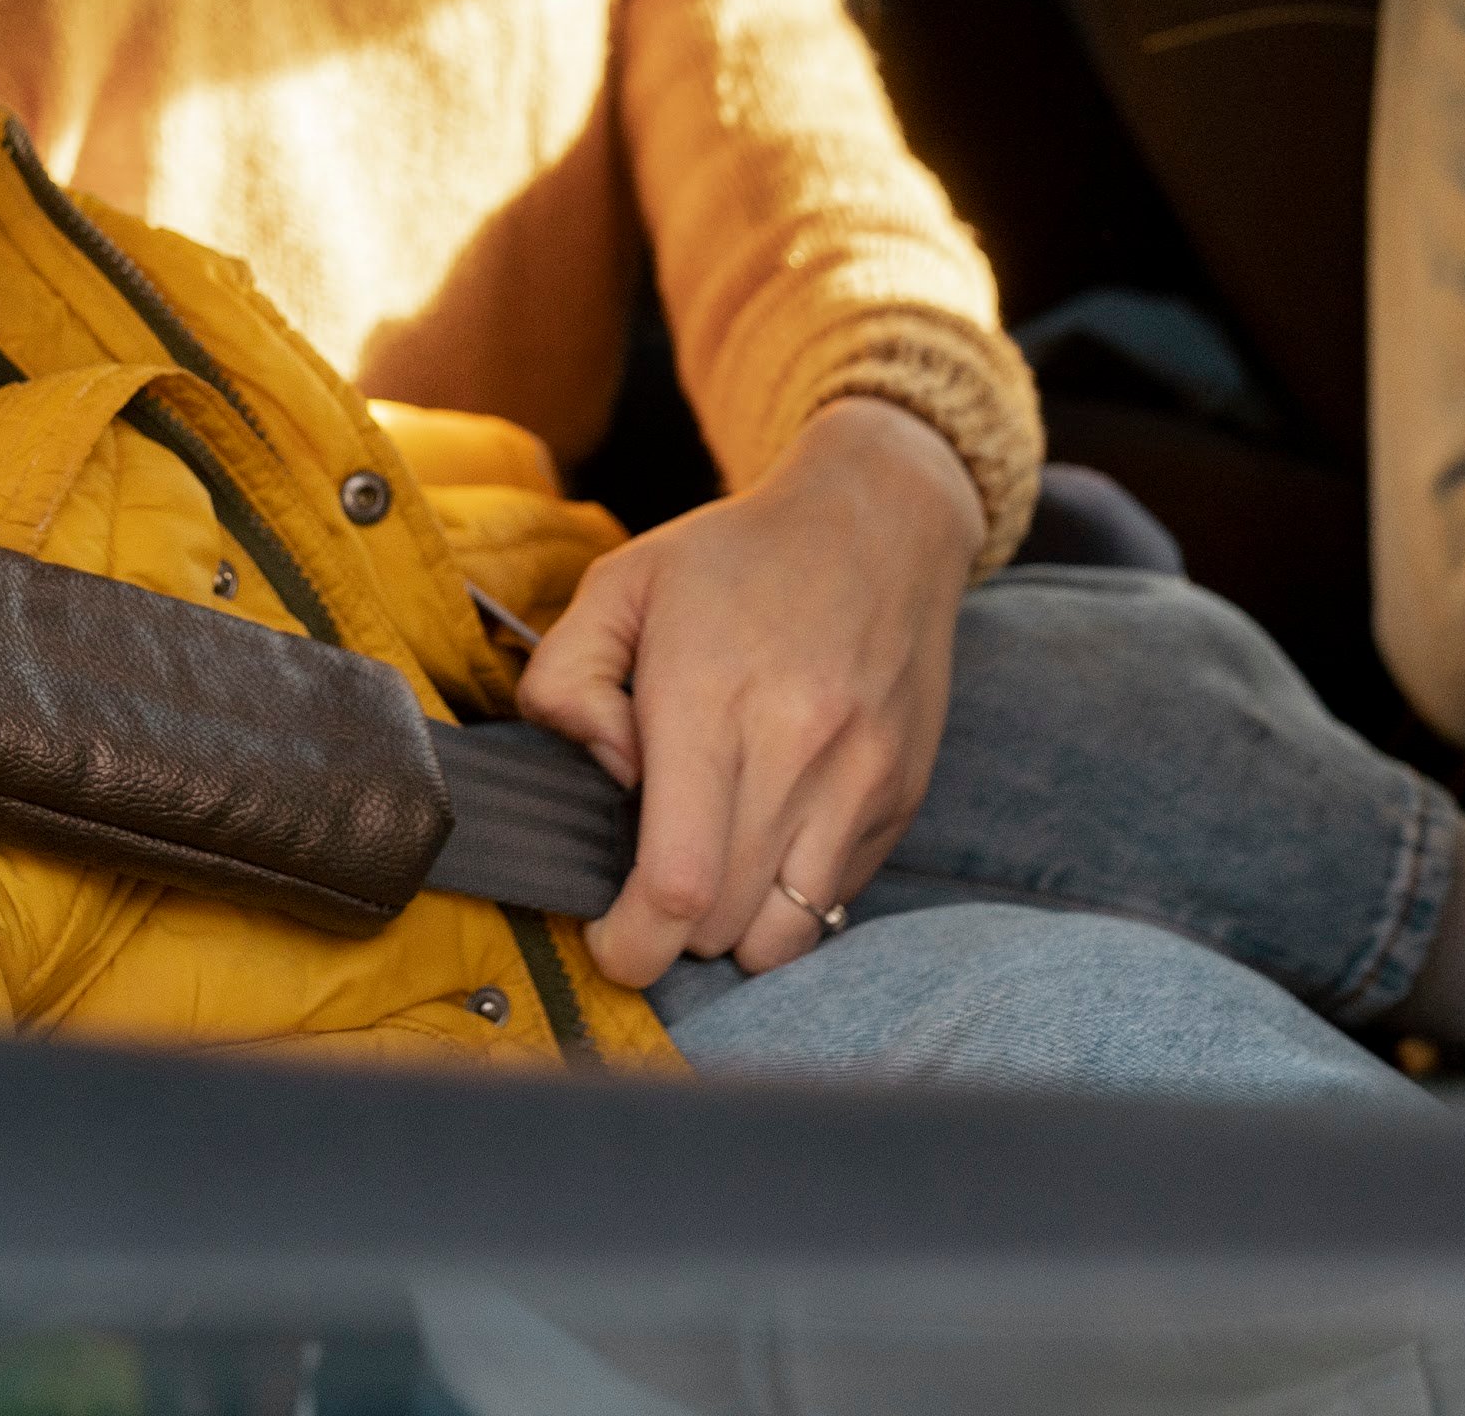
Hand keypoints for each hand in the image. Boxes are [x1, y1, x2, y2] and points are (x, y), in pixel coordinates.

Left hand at [516, 398, 981, 988]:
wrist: (881, 521)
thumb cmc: (735, 558)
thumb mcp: (618, 585)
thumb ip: (564, 682)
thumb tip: (603, 776)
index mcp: (711, 700)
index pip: (677, 883)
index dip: (629, 942)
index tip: (605, 938)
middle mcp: (798, 749)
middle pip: (723, 925)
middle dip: (668, 939)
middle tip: (645, 890)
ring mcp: (861, 779)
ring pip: (785, 935)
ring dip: (733, 933)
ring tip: (708, 876)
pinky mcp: (901, 796)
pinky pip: (834, 900)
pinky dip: (788, 900)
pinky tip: (763, 840)